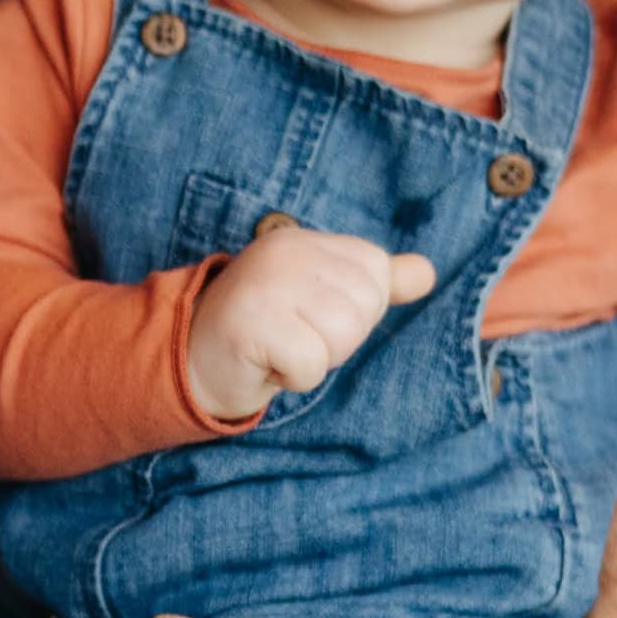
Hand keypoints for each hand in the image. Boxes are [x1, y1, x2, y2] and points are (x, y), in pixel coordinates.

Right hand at [184, 227, 435, 419]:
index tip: (307, 315)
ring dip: (315, 358)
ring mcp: (265, 284)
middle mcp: (283, 252)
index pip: (375, 273)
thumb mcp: (319, 297)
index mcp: (302, 240)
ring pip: (343, 336)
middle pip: (365, 308)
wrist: (189, 362)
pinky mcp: (253, 324)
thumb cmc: (263, 332)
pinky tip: (266, 364)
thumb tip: (427, 272)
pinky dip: (294, 377)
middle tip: (291, 336)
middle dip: (336, 338)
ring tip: (279, 349)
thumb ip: (374, 283)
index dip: (354, 309)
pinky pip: (313, 364)